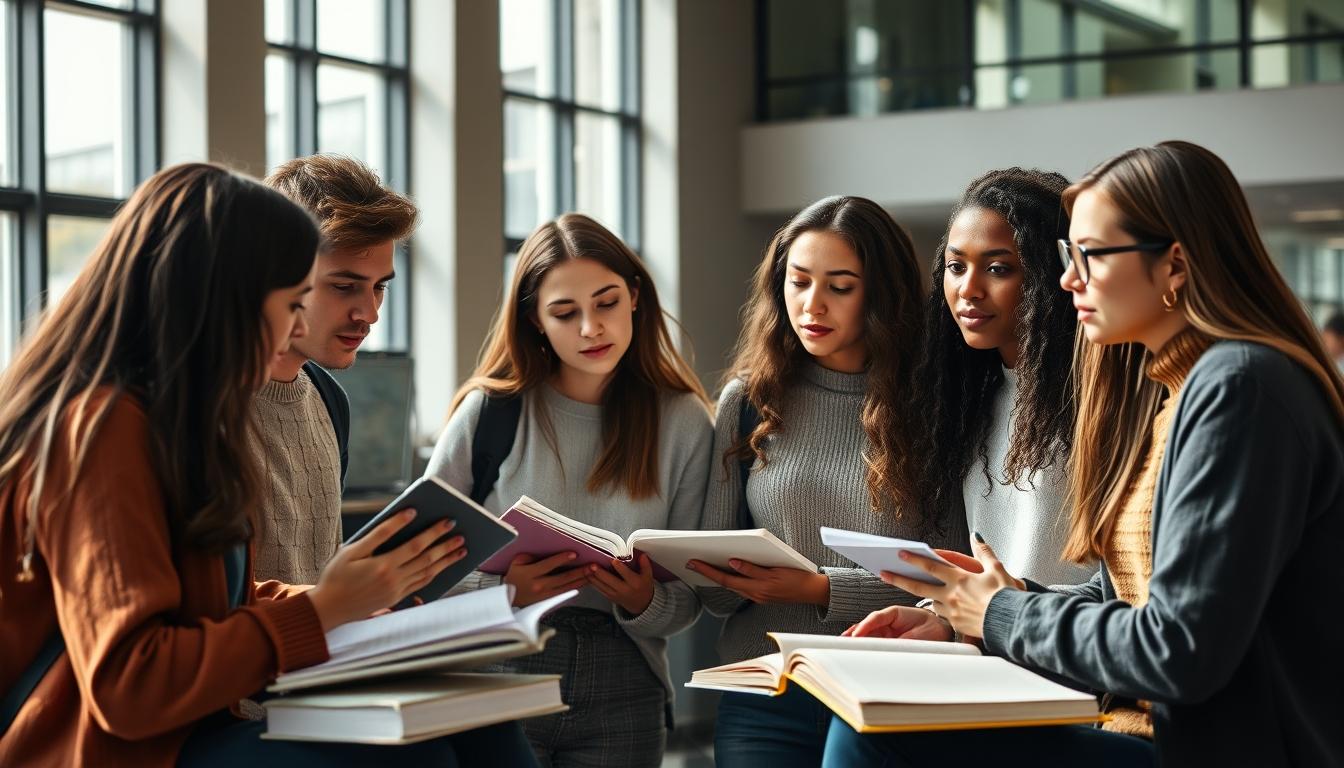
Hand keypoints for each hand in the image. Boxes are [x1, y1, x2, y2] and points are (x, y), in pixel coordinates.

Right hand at [307, 509, 465, 630]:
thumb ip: (380, 533)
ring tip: (461, 549)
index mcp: (383, 566)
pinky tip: (442, 566)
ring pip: (428, 573)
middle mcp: (393, 580)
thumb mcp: (352, 550)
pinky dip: (434, 574)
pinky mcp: (396, 599)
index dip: (433, 532)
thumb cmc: (337, 575)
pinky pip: (421, 584)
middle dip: (446, 545)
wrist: (329, 608)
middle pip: (426, 559)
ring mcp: (396, 591)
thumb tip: (404, 516)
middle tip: (460, 533)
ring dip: (446, 561)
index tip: (446, 521)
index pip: (415, 545)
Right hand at [503, 552, 589, 606]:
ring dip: (582, 579)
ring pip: (567, 587)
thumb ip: (532, 556)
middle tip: (592, 566)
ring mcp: (545, 595)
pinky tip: (585, 581)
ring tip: (593, 573)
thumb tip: (548, 551)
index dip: (562, 559)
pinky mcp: (548, 600)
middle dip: (580, 571)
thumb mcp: (518, 562)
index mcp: (530, 574)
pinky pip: (565, 593)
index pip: (549, 565)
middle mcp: (539, 586)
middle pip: (563, 578)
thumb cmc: (513, 577)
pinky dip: (576, 586)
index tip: (574, 554)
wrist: (507, 598)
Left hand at [585, 554, 655, 614]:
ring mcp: (616, 594)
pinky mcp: (610, 597)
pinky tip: (588, 576)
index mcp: (634, 583)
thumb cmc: (644, 588)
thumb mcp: (648, 576)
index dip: (619, 567)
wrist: (641, 605)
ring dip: (593, 577)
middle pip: (610, 580)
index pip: (626, 574)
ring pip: (602, 585)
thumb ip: (645, 565)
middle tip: (593, 565)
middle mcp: (624, 589)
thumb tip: (642, 555)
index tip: (613, 560)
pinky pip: (600, 590)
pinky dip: (593, 583)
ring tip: (586, 569)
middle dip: (600, 573)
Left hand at [686, 558, 829, 604]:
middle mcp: (756, 594)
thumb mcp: (775, 570)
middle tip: (691, 563)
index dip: (710, 571)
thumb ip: (753, 568)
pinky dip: (731, 579)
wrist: (813, 591)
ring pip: (733, 586)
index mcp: (758, 588)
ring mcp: (759, 597)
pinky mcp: (762, 595)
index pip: (728, 579)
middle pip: (727, 583)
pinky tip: (725, 572)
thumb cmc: (797, 576)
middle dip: (708, 572)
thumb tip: (732, 562)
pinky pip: (742, 587)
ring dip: (717, 576)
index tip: (695, 562)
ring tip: (703, 566)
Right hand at [841, 605, 952, 640]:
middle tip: (844, 642)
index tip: (856, 635)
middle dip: (855, 634)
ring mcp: (887, 630)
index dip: (865, 626)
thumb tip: (890, 649)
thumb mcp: (920, 635)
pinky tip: (854, 648)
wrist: (942, 630)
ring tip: (844, 646)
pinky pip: (874, 642)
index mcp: (894, 613)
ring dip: (857, 640)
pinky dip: (864, 645)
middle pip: (867, 626)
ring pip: (868, 634)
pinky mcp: (888, 640)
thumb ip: (904, 641)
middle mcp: (888, 622)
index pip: (875, 618)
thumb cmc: (932, 628)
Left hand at [877, 534, 1021, 638]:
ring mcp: (953, 612)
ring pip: (931, 601)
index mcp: (960, 580)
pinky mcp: (957, 625)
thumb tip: (976, 536)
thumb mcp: (997, 569)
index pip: (931, 566)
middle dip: (899, 579)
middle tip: (884, 573)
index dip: (915, 559)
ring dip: (923, 595)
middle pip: (919, 586)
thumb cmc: (1008, 597)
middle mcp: (952, 595)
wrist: (1013, 623)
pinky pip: (943, 615)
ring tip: (916, 588)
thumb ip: (984, 551)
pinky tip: (941, 605)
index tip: (900, 553)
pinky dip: (940, 608)